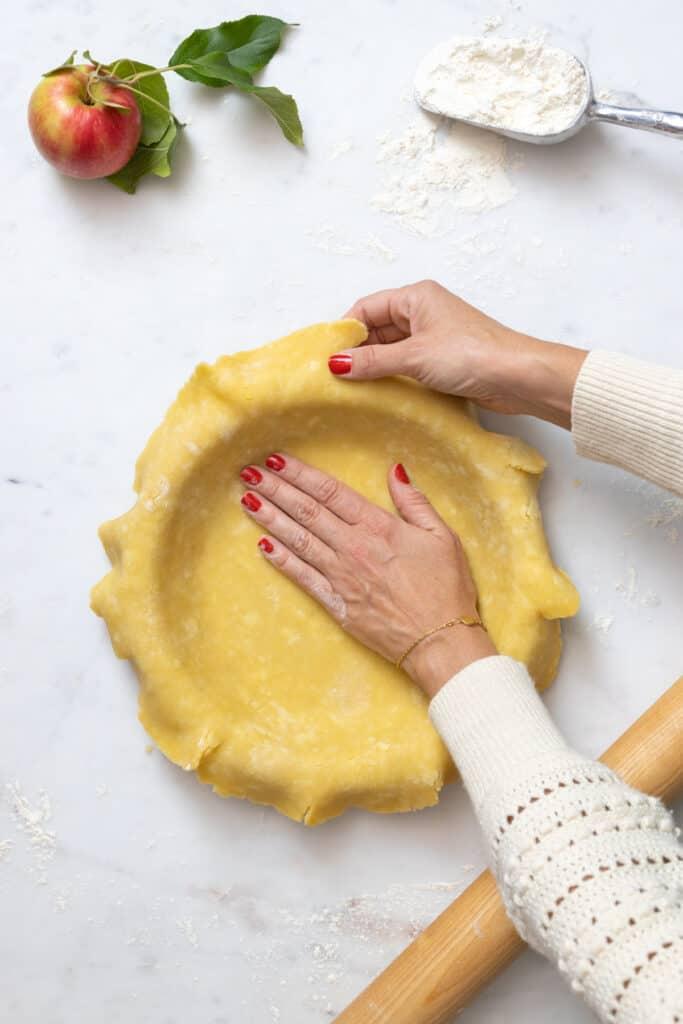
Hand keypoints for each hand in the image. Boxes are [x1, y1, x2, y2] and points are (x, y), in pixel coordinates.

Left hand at [238, 454, 495, 697]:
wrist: (440, 641)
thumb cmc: (447, 588)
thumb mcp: (441, 536)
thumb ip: (414, 501)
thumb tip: (395, 469)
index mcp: (379, 527)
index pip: (330, 492)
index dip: (300, 474)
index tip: (277, 460)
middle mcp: (354, 547)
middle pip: (306, 512)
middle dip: (275, 490)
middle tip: (249, 473)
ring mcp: (341, 576)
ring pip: (298, 540)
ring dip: (270, 518)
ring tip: (247, 500)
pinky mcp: (336, 603)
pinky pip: (302, 577)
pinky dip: (281, 560)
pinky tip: (262, 544)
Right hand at [333, 280, 587, 427]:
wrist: (519, 377)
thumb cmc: (471, 354)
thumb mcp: (414, 356)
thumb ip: (372, 361)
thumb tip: (335, 364)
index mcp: (416, 297)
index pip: (367, 308)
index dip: (345, 331)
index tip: (326, 357)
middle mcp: (423, 311)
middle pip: (377, 328)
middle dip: (357, 351)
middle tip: (334, 377)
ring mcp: (433, 336)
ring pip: (391, 348)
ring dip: (374, 366)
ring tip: (351, 389)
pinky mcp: (442, 360)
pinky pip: (407, 364)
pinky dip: (392, 376)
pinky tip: (379, 394)